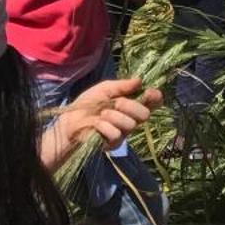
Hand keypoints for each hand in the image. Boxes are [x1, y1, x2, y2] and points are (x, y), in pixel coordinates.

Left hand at [43, 76, 161, 166]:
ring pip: (131, 124)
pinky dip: (105, 126)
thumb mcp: (103, 89)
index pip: (152, 103)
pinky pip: (117, 134)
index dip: (155, 98)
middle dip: (131, 106)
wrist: (69, 122)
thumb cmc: (87, 105)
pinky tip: (96, 125)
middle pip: (145, 114)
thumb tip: (139, 81)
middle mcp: (130, 118)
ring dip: (114, 116)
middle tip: (118, 103)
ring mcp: (123, 132)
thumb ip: (121, 86)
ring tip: (102, 114)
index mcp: (131, 104)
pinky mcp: (113, 144)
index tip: (150, 93)